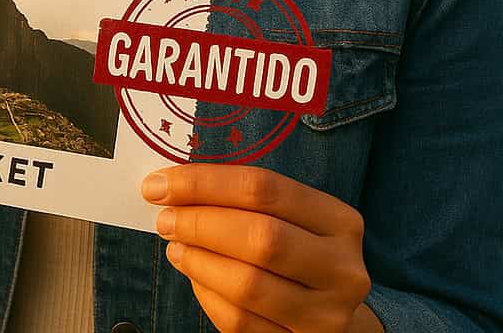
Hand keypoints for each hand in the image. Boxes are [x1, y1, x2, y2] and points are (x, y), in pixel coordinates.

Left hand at [142, 164, 377, 331]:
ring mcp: (327, 315)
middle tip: (165, 218)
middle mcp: (341, 268)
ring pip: (248, 284)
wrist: (336, 310)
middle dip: (200, 223)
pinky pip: (241, 322)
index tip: (161, 183)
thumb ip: (246, 200)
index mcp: (339, 221)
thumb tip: (173, 186)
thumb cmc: (301, 250)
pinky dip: (207, 295)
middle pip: (259, 236)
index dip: (204, 183)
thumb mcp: (291, 217)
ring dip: (198, 261)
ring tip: (175, 246)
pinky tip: (195, 276)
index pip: (263, 188)